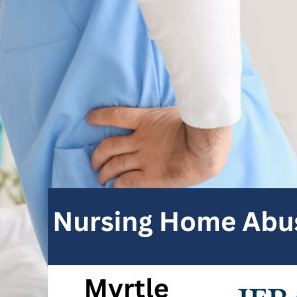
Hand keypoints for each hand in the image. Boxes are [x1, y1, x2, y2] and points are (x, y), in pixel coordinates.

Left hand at [87, 106, 231, 187]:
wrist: (208, 148)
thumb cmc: (202, 128)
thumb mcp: (181, 112)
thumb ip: (169, 115)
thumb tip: (172, 110)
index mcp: (147, 121)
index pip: (115, 115)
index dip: (100, 116)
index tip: (89, 118)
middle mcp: (141, 140)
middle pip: (108, 146)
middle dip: (97, 156)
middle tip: (94, 163)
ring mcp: (145, 158)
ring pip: (115, 165)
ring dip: (104, 172)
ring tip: (100, 178)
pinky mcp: (151, 176)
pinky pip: (128, 182)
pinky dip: (118, 185)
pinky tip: (114, 187)